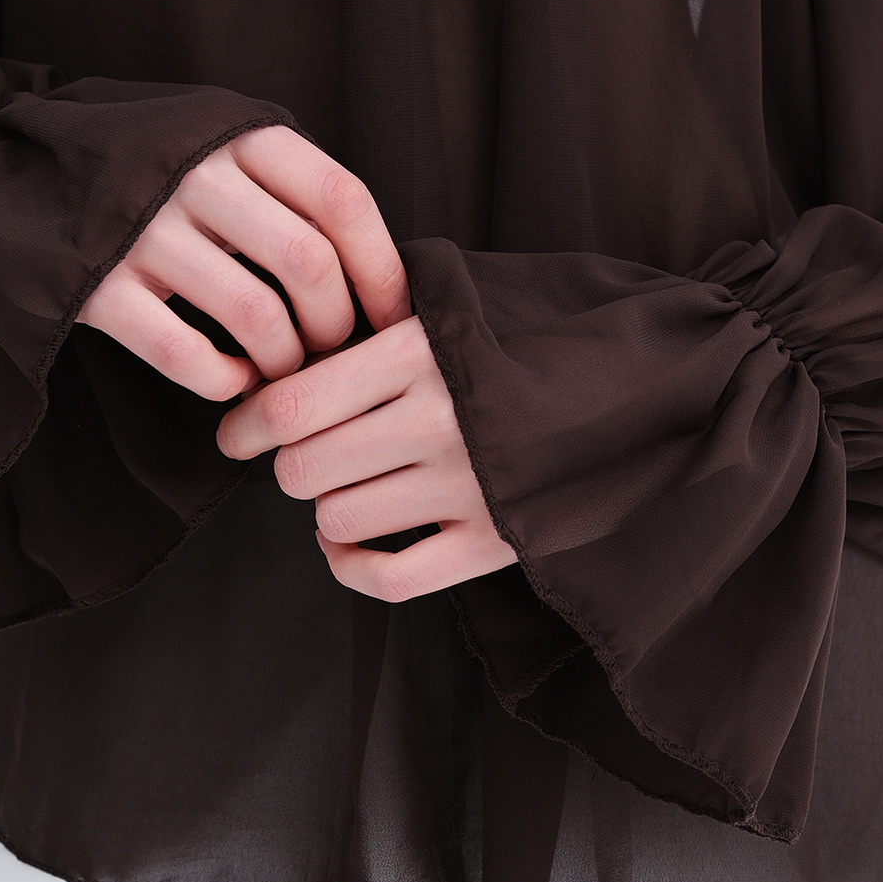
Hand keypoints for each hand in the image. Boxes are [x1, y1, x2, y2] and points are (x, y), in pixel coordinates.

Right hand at [76, 125, 410, 400]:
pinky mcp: (96, 285)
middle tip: (331, 349)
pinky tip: (230, 381)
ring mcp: (142, 228)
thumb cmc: (157, 163)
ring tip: (282, 369)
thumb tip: (376, 268)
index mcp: (240, 134)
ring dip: (284, 360)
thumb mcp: (224, 141)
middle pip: (308, 261)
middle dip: (336, 323)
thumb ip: (289, 182)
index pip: (341, 198)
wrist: (21, 164)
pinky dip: (221, 381)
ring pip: (255, 314)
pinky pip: (182, 353)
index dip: (380, 266)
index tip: (393, 315)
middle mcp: (195, 174)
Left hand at [215, 314, 516, 600]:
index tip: (236, 431)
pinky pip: (389, 579)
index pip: (292, 404)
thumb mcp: (460, 302)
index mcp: (420, 352)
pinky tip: (347, 543)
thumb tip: (294, 340)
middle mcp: (437, 422)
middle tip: (306, 451)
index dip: (247, 422)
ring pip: (337, 520)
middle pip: (303, 469)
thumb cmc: (539, 332)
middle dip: (289, 464)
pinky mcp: (494, 543)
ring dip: (325, 507)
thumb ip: (383, 314)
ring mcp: (467, 489)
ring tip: (345, 483)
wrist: (646, 380)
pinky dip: (351, 567)